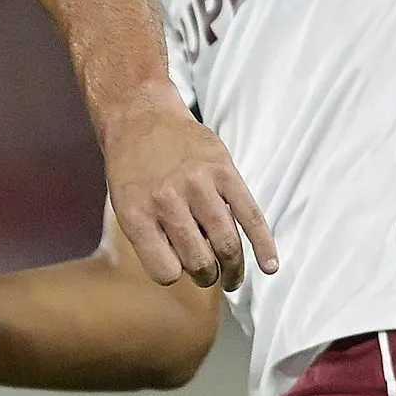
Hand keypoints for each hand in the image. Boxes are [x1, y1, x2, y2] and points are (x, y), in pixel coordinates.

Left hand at [100, 84, 276, 290]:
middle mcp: (166, 200)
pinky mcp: (224, 170)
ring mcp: (197, 184)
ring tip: (232, 278)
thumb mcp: (125, 207)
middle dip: (207, 276)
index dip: (175, 275)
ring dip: (233, 269)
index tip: (178, 269)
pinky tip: (269, 265)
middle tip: (209, 277)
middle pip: (199, 261)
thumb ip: (153, 239)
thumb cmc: (133, 169)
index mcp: (136, 214)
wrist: (141, 116)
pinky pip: (249, 215)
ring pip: (226, 243)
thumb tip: (193, 273)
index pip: (166, 271)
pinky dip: (263, 244)